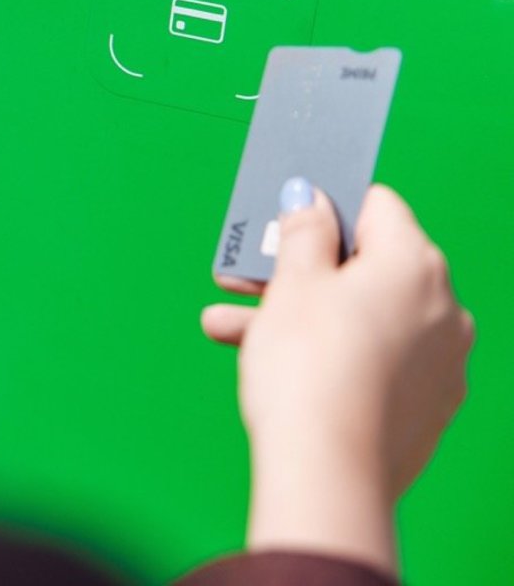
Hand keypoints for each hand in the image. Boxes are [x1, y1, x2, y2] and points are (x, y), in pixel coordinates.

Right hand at [201, 181, 473, 574]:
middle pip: (364, 267)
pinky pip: (372, 361)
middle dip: (298, 270)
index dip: (323, 206)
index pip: (375, 205)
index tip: (282, 219)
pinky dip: (329, 355)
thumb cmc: (308, 368)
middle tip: (244, 277)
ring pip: (361, 317)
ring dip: (298, 315)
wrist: (326, 472)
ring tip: (228, 327)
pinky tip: (274, 366)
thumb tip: (313, 200)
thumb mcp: (292, 283)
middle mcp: (443, 306)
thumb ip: (303, 232)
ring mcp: (441, 361)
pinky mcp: (426, 406)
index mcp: (414, 262)